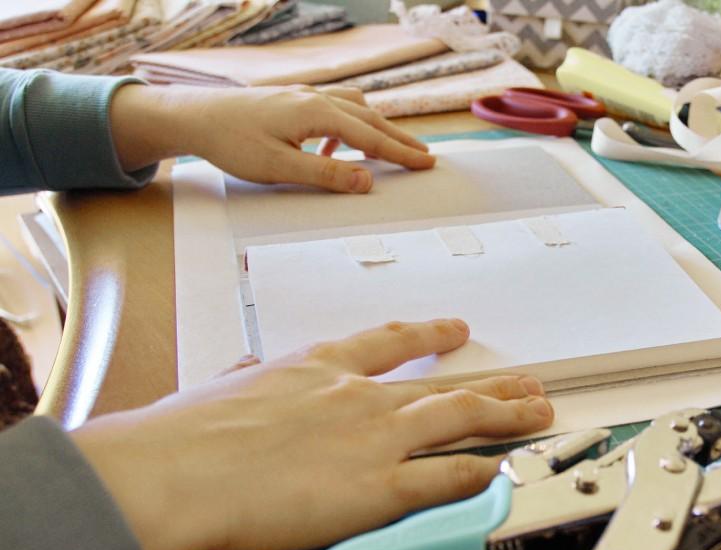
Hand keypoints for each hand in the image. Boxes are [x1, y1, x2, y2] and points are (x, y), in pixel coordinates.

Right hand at [71, 319, 553, 549]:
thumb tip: (244, 371)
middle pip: (441, 384)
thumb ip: (245, 378)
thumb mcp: (217, 389)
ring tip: (538, 412)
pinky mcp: (378, 488)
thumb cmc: (181, 437)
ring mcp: (374, 439)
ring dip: (506, 416)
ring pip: (459, 418)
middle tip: (525, 380)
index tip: (454, 329)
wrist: (175, 470)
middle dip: (491, 384)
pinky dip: (482, 472)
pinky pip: (446, 478)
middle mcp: (357, 396)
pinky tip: (505, 468)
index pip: (387, 343)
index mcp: (317, 369)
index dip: (428, 334)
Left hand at [109, 83, 434, 192]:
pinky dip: (348, 126)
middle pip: (369, 118)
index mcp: (317, 113)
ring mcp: (302, 96)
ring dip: (376, 129)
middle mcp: (315, 98)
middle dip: (398, 139)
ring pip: (354, 108)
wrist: (193, 115)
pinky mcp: (291, 100)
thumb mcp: (280, 168)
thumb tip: (367, 180)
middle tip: (424, 156)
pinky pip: (333, 108)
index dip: (401, 153)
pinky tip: (336, 147)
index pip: (371, 136)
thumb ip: (327, 175)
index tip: (426, 164)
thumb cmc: (231, 142)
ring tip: (390, 150)